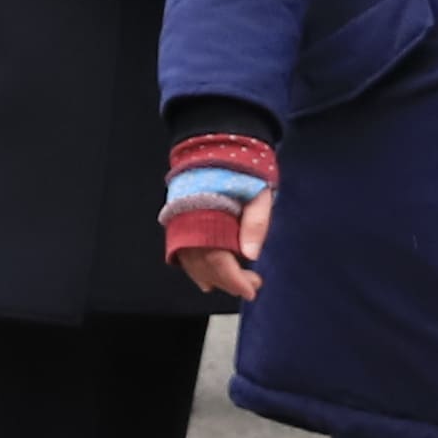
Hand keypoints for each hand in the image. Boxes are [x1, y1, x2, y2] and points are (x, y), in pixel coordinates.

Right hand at [167, 180, 268, 305]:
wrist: (216, 145)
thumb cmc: (242, 169)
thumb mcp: (258, 192)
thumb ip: (256, 222)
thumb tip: (251, 256)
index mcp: (208, 216)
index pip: (217, 258)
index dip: (234, 279)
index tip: (250, 291)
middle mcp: (189, 222)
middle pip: (205, 265)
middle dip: (229, 281)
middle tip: (254, 283)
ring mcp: (181, 223)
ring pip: (193, 262)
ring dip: (214, 277)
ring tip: (238, 283)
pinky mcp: (179, 222)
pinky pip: (184, 254)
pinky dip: (197, 269)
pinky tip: (209, 278)